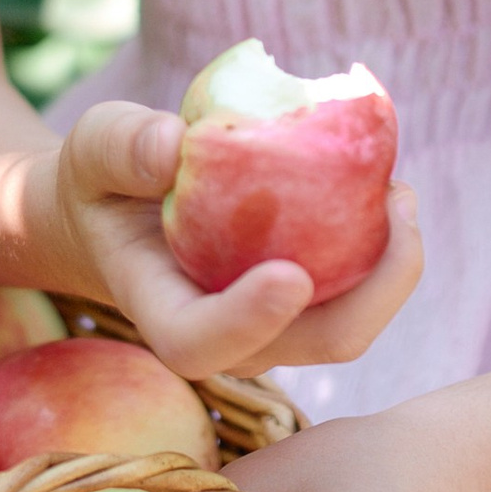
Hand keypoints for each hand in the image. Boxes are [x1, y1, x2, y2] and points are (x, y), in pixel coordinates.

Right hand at [33, 103, 422, 384]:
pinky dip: (382, 250)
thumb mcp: (91, 149)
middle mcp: (225, 332)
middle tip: (396, 203)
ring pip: (347, 325)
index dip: (247, 320)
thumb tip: (171, 146)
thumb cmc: (101, 182)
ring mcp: (269, 323)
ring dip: (390, 272)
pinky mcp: (300, 299)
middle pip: (310, 345)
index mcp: (159, 308)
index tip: (290, 276)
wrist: (117, 213)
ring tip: (399, 192)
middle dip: (372, 295)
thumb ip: (120, 146)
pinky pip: (354, 291)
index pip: (199, 342)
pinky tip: (388, 190)